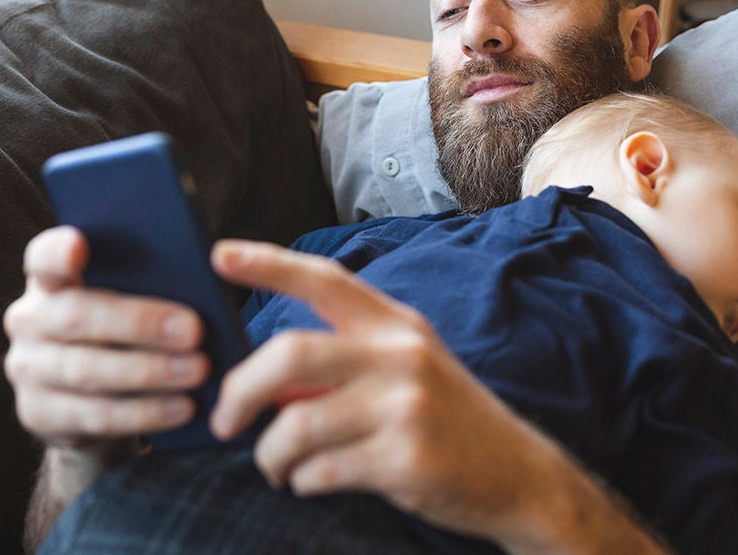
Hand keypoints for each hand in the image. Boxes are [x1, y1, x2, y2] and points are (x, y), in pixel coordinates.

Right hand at [3, 226, 210, 447]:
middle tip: (194, 330)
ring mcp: (27, 368)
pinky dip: (144, 412)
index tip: (81, 245)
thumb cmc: (123, 329)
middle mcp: (28, 319)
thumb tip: (200, 273)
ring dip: (149, 372)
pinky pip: (95, 415)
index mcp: (49, 277)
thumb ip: (147, 281)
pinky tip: (182, 407)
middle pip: (76, 316)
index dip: (59, 251)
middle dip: (140, 323)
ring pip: (87, 370)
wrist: (91, 397)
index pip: (44, 256)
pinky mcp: (38, 413)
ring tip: (199, 371)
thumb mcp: (129, 298)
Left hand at [207, 239, 664, 554]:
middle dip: (241, 391)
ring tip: (277, 467)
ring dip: (270, 455)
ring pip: (296, 423)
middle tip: (223, 421)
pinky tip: (314, 481)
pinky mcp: (406, 459)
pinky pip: (321, 470)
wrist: (518, 475)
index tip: (219, 255)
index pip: (323, 279)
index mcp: (394, 323)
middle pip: (289, 353)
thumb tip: (264, 385)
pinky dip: (303, 481)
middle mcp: (400, 354)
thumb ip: (339, 366)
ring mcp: (405, 406)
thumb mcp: (402, 373)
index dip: (268, 264)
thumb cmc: (445, 420)